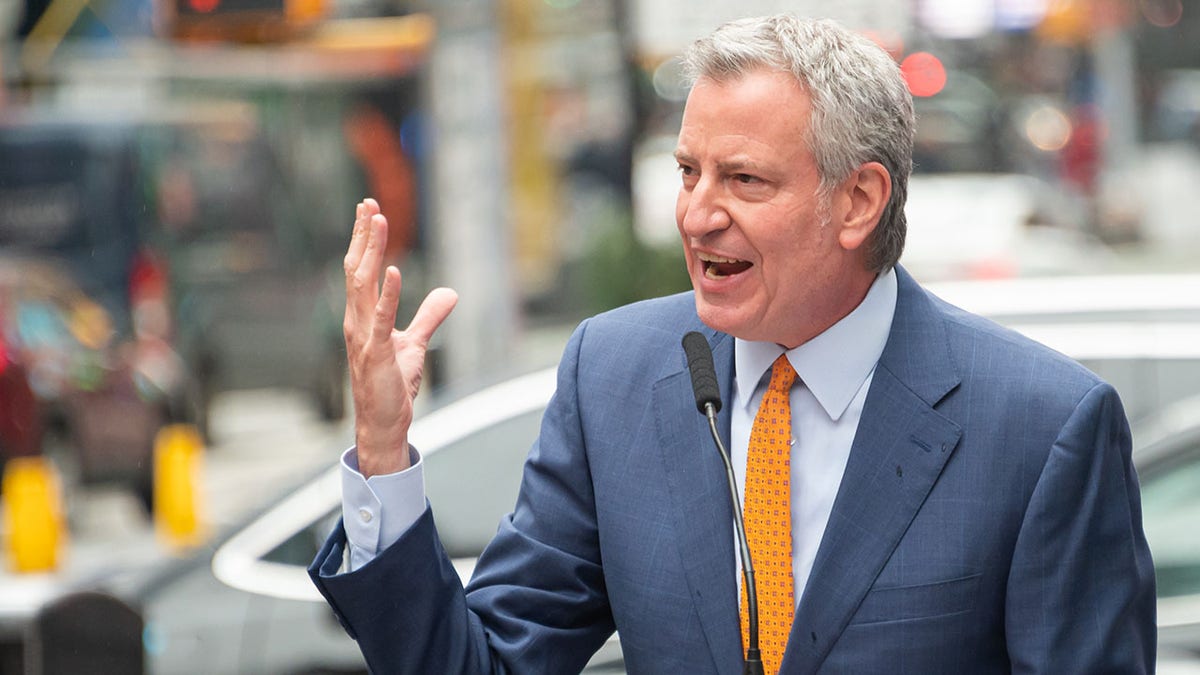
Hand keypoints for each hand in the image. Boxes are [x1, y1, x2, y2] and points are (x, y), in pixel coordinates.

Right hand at [342, 198, 457, 476]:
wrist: (385, 423)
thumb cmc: (394, 386)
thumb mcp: (415, 345)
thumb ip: (429, 316)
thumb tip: (450, 292)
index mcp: (361, 317)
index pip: (360, 270)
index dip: (364, 240)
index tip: (369, 210)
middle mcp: (356, 321)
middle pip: (356, 269)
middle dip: (363, 235)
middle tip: (368, 203)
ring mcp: (363, 336)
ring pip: (363, 285)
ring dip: (371, 251)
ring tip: (378, 221)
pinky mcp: (377, 353)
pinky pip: (381, 318)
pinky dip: (387, 293)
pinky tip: (393, 268)